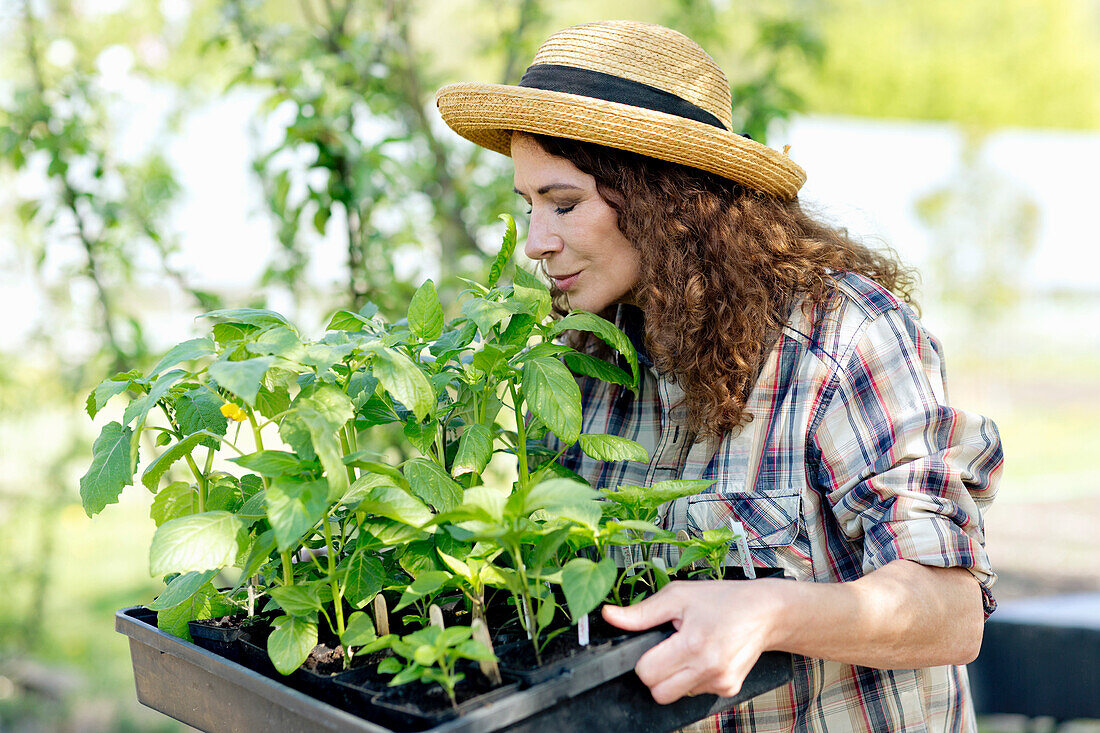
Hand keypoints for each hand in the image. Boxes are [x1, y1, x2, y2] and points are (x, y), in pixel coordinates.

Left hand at [601, 579, 784, 704]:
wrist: (765, 611)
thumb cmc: (722, 600)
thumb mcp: (678, 596)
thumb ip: (641, 612)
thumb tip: (610, 617)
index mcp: (692, 644)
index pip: (647, 674)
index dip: (643, 660)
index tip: (654, 646)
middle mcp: (708, 668)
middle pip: (659, 693)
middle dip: (656, 674)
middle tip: (668, 650)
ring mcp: (721, 682)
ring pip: (677, 695)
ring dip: (675, 677)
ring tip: (689, 648)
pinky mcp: (729, 689)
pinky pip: (696, 692)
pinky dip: (694, 678)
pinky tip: (704, 656)